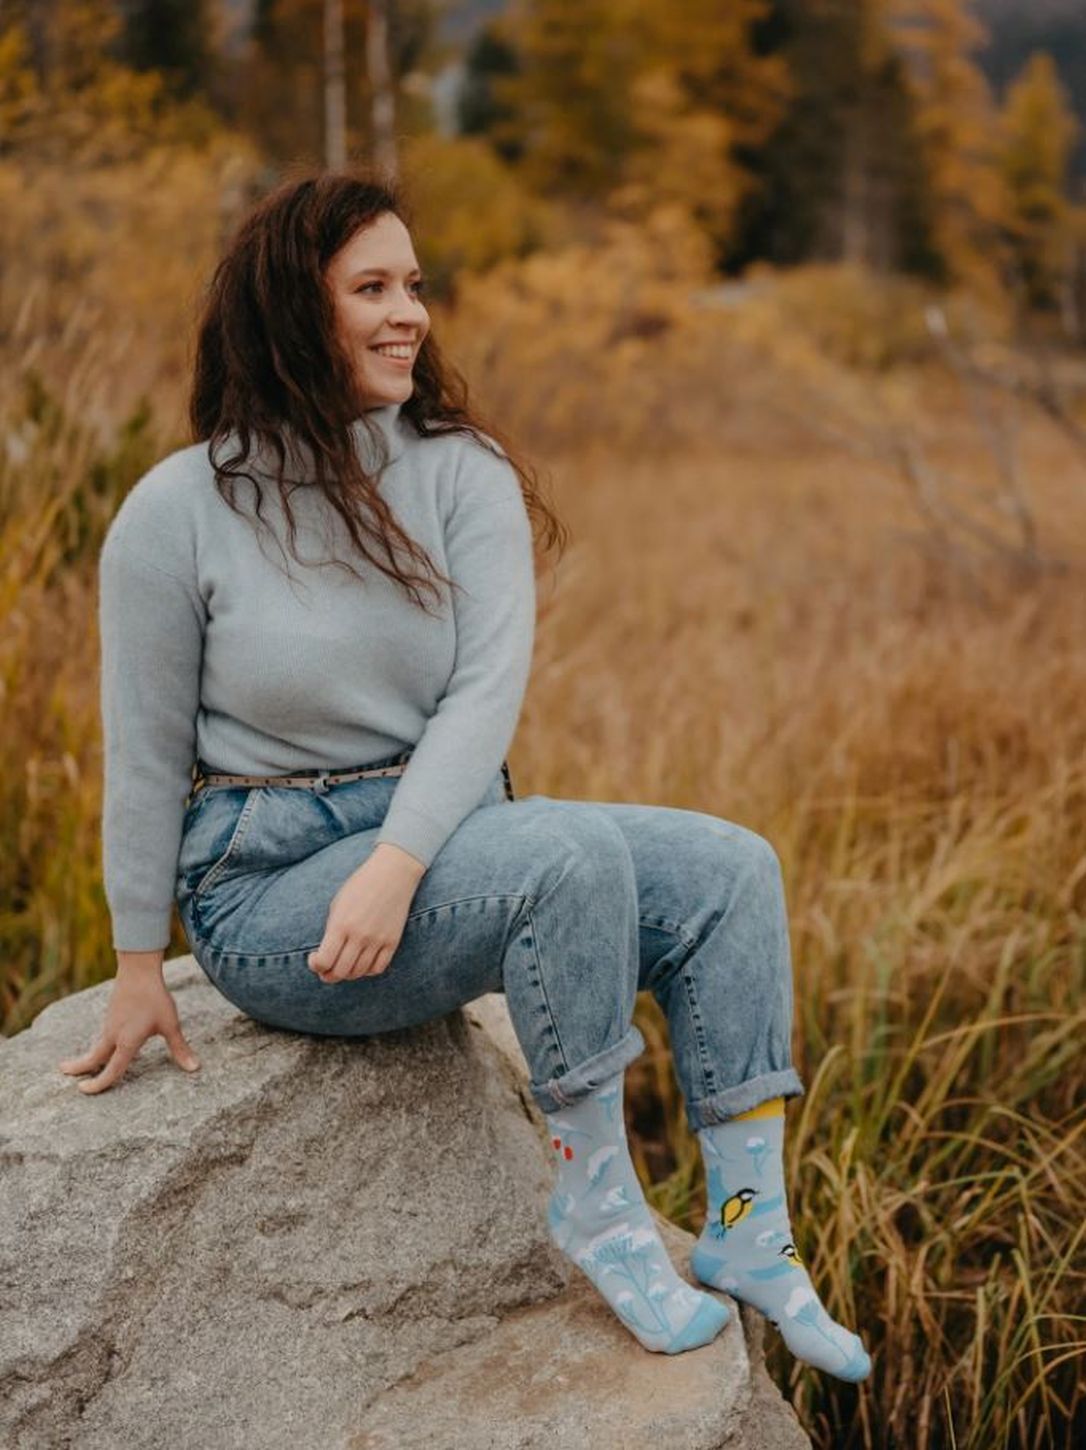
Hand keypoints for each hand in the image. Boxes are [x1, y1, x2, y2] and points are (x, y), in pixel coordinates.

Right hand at [58, 959, 199, 1094]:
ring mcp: (110, 1024)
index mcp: (126, 1043)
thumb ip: (180, 1048)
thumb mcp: (170, 1024)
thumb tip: (195, 1068)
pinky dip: (98, 1044)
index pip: (111, 1071)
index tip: (84, 1090)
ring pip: (97, 1045)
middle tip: (64, 1072)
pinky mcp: (112, 1014)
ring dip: (88, 1056)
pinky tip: (104, 1044)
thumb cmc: (155, 998)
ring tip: (81, 1063)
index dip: (98, 1084)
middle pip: (93, 1057)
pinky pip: (103, 1035)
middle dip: (78, 1068)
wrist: (138, 970)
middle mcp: (113, 1036)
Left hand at [308, 843, 424, 982]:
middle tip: (325, 969)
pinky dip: (366, 971)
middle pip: (340, 972)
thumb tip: (326, 956)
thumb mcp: (338, 905)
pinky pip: (377, 968)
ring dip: (347, 974)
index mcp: (341, 924)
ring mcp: (378, 940)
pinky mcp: (392, 941)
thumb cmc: (360, 886)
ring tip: (342, 965)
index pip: (324, 961)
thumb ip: (331, 931)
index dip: (315, 966)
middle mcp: (359, 935)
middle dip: (328, 974)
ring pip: (358, 972)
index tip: (314, 958)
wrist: (392, 873)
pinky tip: (361, 963)